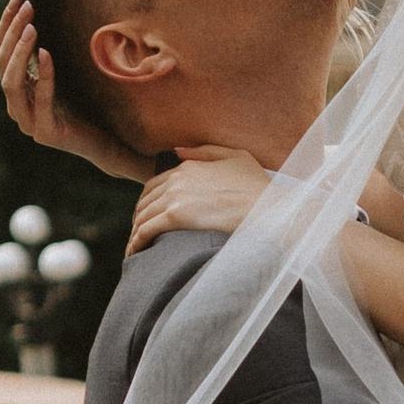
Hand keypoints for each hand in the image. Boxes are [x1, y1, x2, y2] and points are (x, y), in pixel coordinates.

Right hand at [0, 0, 147, 181]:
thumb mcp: (58, 74)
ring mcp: (26, 121)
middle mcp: (15, 105)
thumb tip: (38, 16)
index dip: (6, 24)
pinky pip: (40, 99)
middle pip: (2, 63)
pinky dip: (42, 75)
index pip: (0, 51)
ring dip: (19, 53)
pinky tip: (46, 54)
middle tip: (27, 7)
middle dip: (13, 32)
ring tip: (31, 29)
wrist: (100, 141)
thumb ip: (42, 55)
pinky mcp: (44, 132)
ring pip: (11, 82)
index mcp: (15, 89)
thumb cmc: (81, 105)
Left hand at [128, 146, 273, 251]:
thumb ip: (206, 151)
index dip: (147, 202)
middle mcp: (177, 179)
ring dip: (136, 232)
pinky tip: (135, 252)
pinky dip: (136, 241)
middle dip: (139, 218)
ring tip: (135, 248)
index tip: (147, 217)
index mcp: (188, 167)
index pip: (155, 185)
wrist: (268, 207)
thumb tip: (177, 151)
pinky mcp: (175, 217)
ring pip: (143, 216)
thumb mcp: (237, 157)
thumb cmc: (258, 186)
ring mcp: (175, 197)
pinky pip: (146, 230)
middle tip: (140, 235)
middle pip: (145, 201)